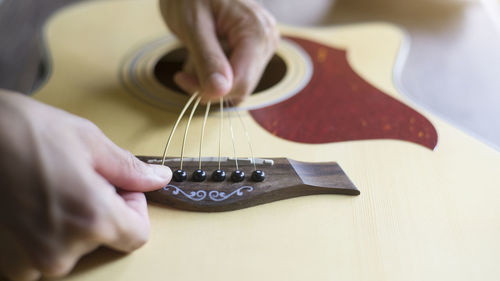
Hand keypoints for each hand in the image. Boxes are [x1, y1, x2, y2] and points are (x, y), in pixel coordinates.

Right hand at [0, 90, 171, 280]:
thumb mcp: (89, 142)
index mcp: (93, 220)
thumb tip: (160, 179)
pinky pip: (39, 254)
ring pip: (70, 248)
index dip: (133, 209)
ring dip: (67, 223)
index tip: (116, 187)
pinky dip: (40, 233)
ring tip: (46, 188)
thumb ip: (130, 170)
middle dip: (98, 210)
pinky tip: (27, 204)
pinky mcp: (5, 263)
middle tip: (74, 179)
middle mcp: (62, 252)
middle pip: (103, 239)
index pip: (138, 235)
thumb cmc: (25, 132)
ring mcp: (29, 262)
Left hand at [160, 0, 279, 103]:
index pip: (242, 83)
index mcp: (257, 31)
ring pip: (238, 85)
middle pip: (241, 86)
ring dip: (210, 79)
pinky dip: (216, 73)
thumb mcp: (193, 25)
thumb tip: (219, 91)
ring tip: (195, 54)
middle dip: (209, 85)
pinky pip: (236, 76)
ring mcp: (263, 46)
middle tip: (183, 71)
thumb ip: (207, 58)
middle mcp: (267, 40)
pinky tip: (204, 55)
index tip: (182, 79)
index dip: (211, 90)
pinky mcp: (255, 51)